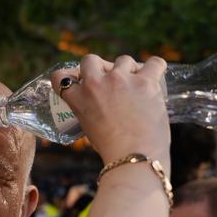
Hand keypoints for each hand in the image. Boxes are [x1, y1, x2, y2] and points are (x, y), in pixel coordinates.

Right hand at [55, 54, 170, 167]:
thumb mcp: (91, 130)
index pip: (61, 77)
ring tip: (137, 85)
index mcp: (79, 99)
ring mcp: (120, 79)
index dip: (71, 76)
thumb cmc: (114, 151)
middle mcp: (96, 84)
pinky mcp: (145, 81)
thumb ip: (92, 112)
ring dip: (129, 70)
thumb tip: (104, 106)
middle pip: (91, 59)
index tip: (81, 81)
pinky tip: (155, 74)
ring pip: (124, 60)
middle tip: (112, 81)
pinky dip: (155, 67)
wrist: (134, 157)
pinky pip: (154, 63)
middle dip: (101, 67)